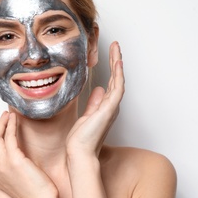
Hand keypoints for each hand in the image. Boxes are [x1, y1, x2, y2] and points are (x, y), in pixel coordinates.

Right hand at [0, 111, 57, 197]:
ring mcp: (3, 165)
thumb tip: (18, 155)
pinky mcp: (14, 160)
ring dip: (3, 123)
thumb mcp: (20, 179)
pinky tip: (15, 119)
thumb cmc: (36, 193)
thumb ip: (14, 167)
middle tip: (2, 117)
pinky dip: (11, 125)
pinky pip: (9, 137)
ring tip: (8, 115)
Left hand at [66, 41, 124, 157]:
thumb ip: (94, 103)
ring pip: (119, 80)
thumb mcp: (87, 115)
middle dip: (116, 61)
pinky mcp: (109, 109)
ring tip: (117, 48)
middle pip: (117, 79)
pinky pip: (117, 88)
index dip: (112, 68)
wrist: (79, 152)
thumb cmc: (81, 138)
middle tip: (116, 46)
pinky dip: (118, 75)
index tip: (110, 55)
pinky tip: (117, 63)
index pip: (111, 83)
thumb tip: (99, 89)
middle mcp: (111, 106)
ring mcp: (112, 107)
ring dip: (118, 63)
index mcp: (106, 107)